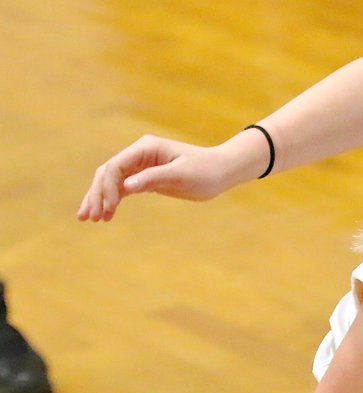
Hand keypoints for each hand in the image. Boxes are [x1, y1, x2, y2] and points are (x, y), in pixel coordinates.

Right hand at [76, 135, 249, 221]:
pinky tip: (106, 216)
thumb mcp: (181, 175)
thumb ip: (153, 178)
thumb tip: (127, 186)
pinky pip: (123, 189)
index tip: (108, 208)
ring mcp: (141, 166)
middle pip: (108, 173)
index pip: (116, 166)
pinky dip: (113, 201)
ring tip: (88, 219)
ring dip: (99, 199)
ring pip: (112, 182)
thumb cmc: (205, 171)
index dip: (107, 187)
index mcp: (145, 148)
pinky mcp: (147, 179)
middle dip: (96, 195)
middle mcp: (139, 155)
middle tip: (87, 217)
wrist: (221, 171)